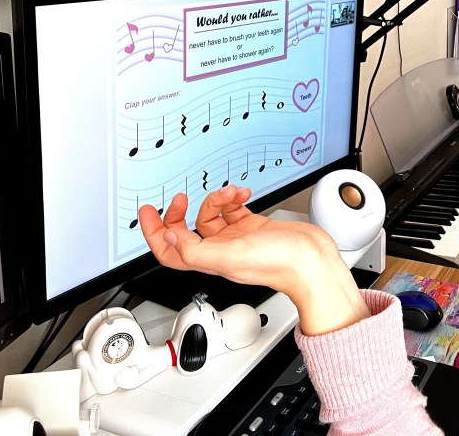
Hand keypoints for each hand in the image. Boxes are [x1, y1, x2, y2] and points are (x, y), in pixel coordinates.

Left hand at [138, 186, 369, 334]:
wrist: (311, 260)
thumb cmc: (279, 264)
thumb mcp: (230, 256)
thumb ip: (196, 250)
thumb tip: (169, 238)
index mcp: (210, 260)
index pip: (170, 252)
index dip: (153, 233)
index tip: (147, 212)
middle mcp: (220, 250)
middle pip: (186, 231)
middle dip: (182, 212)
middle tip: (181, 198)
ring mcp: (236, 238)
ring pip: (211, 215)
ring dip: (216, 199)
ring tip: (229, 194)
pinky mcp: (253, 227)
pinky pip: (233, 209)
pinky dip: (233, 198)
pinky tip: (241, 194)